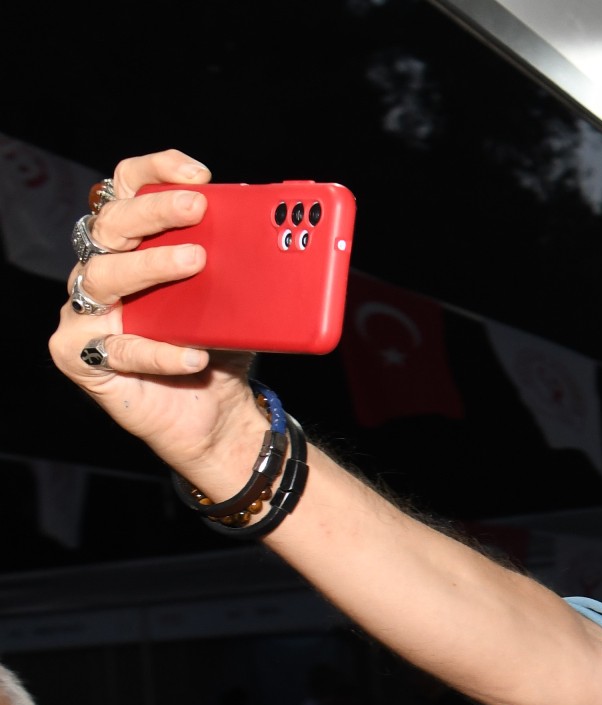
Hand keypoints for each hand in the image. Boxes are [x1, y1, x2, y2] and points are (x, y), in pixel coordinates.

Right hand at [46, 152, 272, 500]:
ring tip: (196, 262)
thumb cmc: (223, 347)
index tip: (199, 174)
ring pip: (103, 276)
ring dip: (151, 266)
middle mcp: (103, 268)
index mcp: (136, 243)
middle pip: (112, 223)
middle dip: (155, 210)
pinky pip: (116, 349)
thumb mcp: (244, 301)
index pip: (129, 186)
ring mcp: (87, 312)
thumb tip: (298, 232)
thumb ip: (253, 265)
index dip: (157, 172)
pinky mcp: (81, 357)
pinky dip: (157, 352)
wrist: (217, 416)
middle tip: (197, 208)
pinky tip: (194, 356)